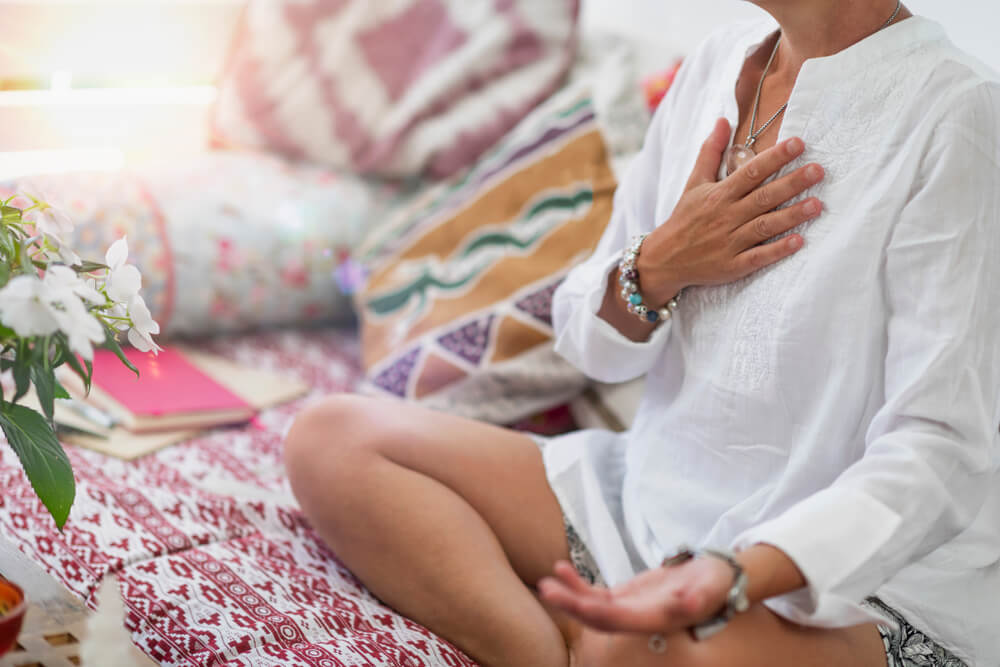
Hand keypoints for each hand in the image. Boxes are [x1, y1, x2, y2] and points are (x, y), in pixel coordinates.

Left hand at [538, 557, 732, 634]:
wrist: (717, 579)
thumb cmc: (717, 583)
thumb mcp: (712, 587)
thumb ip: (701, 596)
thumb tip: (691, 604)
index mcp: (657, 620)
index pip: (623, 621)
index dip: (600, 613)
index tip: (580, 603)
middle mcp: (639, 619)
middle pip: (599, 618)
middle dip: (572, 606)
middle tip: (547, 590)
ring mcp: (629, 609)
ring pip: (593, 607)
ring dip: (568, 596)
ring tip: (546, 583)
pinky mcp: (625, 597)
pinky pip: (596, 593)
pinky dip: (577, 584)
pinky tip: (560, 569)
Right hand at [637, 118, 824, 305]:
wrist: (664, 259)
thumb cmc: (684, 218)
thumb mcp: (693, 182)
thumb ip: (710, 152)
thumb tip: (723, 120)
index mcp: (718, 195)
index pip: (750, 172)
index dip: (774, 157)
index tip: (798, 143)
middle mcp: (726, 216)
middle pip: (763, 197)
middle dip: (792, 183)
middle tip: (819, 170)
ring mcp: (730, 242)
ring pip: (765, 226)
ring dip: (792, 215)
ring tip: (817, 204)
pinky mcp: (732, 266)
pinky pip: (758, 257)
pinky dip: (777, 250)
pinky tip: (799, 242)